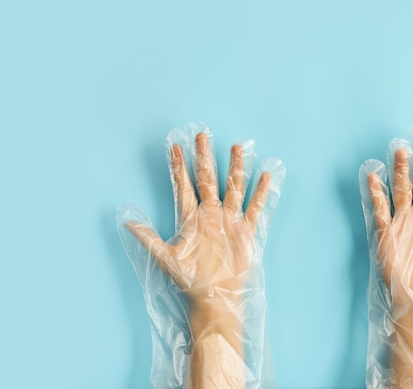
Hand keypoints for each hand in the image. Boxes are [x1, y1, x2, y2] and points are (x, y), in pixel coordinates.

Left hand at [119, 124, 284, 388]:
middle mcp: (210, 215)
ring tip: (236, 147)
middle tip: (201, 135)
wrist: (214, 297)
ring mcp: (229, 221)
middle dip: (204, 158)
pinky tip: (264, 176)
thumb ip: (149, 238)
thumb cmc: (189, 280)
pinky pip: (254, 208)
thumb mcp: (166, 258)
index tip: (174, 147)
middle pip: (208, 180)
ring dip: (234, 169)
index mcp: (191, 219)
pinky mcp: (246, 231)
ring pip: (233, 188)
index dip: (179, 168)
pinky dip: (259, 193)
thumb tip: (126, 221)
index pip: (184, 187)